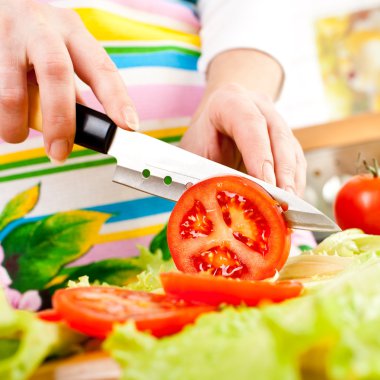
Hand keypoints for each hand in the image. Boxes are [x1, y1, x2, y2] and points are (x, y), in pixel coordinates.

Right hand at [0, 0, 137, 161]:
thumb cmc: (34, 39)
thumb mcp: (61, 54)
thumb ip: (73, 88)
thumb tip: (88, 128)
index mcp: (72, 31)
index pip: (101, 68)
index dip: (117, 99)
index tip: (128, 126)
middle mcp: (42, 26)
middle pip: (57, 74)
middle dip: (61, 120)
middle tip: (59, 152)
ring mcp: (8, 33)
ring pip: (12, 91)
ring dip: (15, 123)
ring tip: (15, 135)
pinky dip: (0, 113)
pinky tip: (3, 114)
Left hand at [180, 83, 306, 194]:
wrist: (215, 121)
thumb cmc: (203, 137)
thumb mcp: (193, 151)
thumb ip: (202, 171)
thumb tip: (213, 200)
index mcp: (229, 102)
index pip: (249, 123)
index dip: (259, 155)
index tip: (265, 183)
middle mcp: (257, 106)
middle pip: (277, 135)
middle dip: (282, 171)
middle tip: (282, 199)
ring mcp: (275, 120)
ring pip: (291, 148)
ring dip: (292, 179)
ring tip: (289, 205)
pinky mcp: (286, 139)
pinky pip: (296, 159)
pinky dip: (295, 181)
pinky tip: (290, 199)